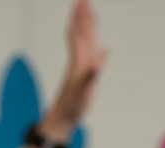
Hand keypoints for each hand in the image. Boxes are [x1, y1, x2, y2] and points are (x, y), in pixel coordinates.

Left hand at [48, 0, 108, 127]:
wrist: (63, 118)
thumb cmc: (73, 106)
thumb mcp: (84, 91)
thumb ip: (92, 73)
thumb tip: (102, 56)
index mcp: (80, 61)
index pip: (79, 34)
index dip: (80, 18)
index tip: (81, 0)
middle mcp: (80, 61)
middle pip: (81, 33)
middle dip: (82, 15)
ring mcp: (81, 67)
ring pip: (84, 42)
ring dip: (85, 26)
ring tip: (87, 12)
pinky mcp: (84, 75)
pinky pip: (89, 55)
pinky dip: (93, 47)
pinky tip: (98, 47)